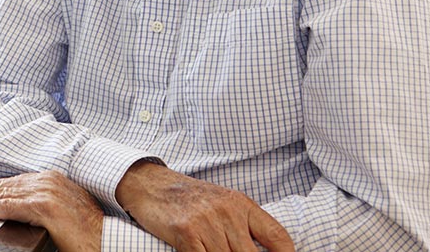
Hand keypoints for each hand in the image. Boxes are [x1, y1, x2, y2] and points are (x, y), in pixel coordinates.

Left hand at [0, 170, 102, 251]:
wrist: (104, 238)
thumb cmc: (86, 229)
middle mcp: (47, 180)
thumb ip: (42, 202)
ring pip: (3, 194)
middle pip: (4, 185)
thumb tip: (19, 207)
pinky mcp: (44, 207)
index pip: (12, 182)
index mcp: (51, 179)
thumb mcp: (61, 208)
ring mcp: (46, 192)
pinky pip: (11, 206)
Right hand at [116, 161, 294, 251]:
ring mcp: (206, 222)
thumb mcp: (222, 204)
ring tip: (212, 250)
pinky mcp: (186, 233)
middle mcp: (227, 211)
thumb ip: (244, 226)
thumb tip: (263, 251)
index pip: (277, 237)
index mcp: (241, 204)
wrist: (151, 185)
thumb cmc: (189, 198)